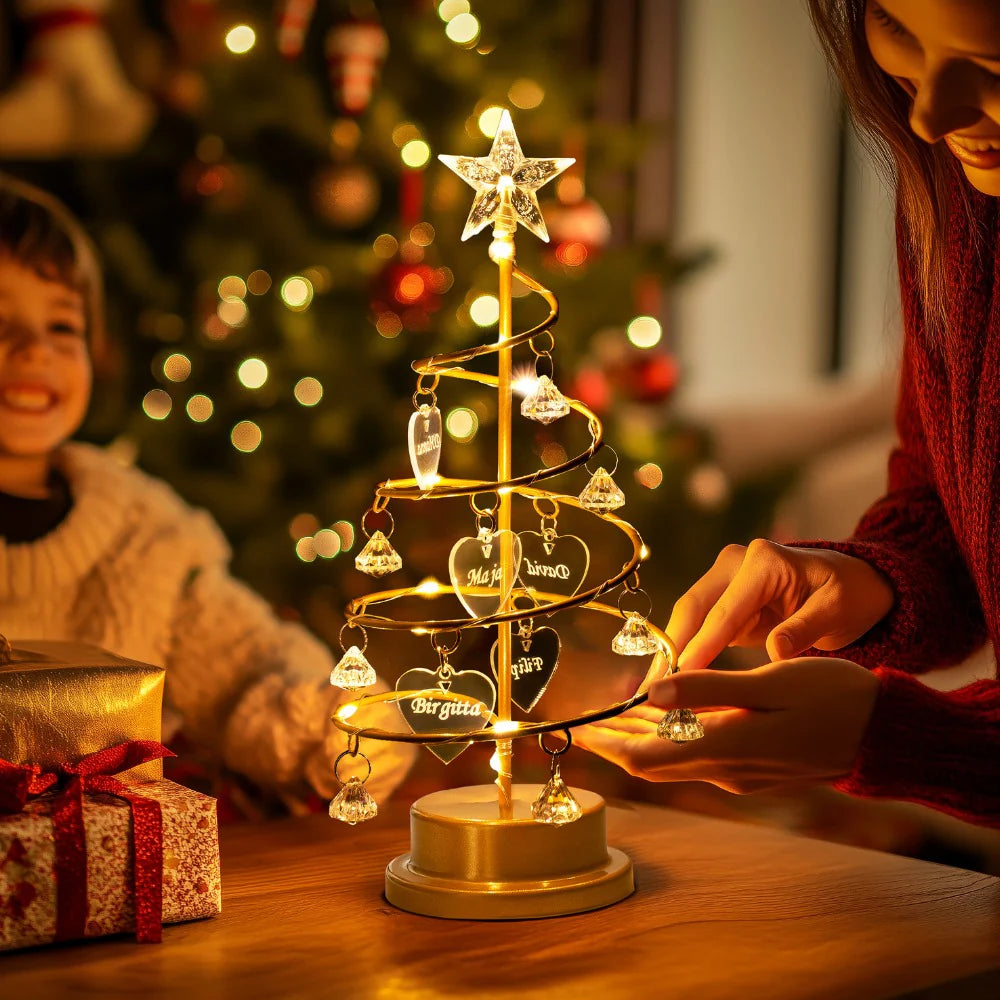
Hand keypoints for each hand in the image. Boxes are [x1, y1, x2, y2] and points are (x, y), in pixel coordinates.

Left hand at [576, 657, 879, 793]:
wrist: (881, 731)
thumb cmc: (830, 696)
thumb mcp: (769, 682)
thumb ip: (709, 688)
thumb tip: (652, 690)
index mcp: (725, 748)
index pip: (646, 758)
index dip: (607, 745)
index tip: (577, 729)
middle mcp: (724, 769)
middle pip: (652, 762)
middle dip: (613, 742)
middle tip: (581, 721)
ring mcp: (738, 772)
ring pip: (672, 758)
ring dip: (638, 739)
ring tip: (608, 716)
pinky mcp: (750, 766)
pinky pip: (695, 754)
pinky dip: (669, 736)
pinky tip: (660, 714)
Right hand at [652, 540, 892, 678]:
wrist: (851, 583)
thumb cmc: (848, 594)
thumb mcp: (838, 610)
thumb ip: (804, 629)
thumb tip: (775, 653)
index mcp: (763, 562)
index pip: (725, 609)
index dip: (703, 644)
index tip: (683, 675)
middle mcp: (735, 564)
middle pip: (693, 606)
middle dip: (672, 647)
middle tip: (654, 687)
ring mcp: (725, 580)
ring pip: (688, 616)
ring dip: (671, 651)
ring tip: (653, 689)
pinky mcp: (722, 600)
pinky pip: (698, 626)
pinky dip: (685, 651)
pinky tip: (673, 680)